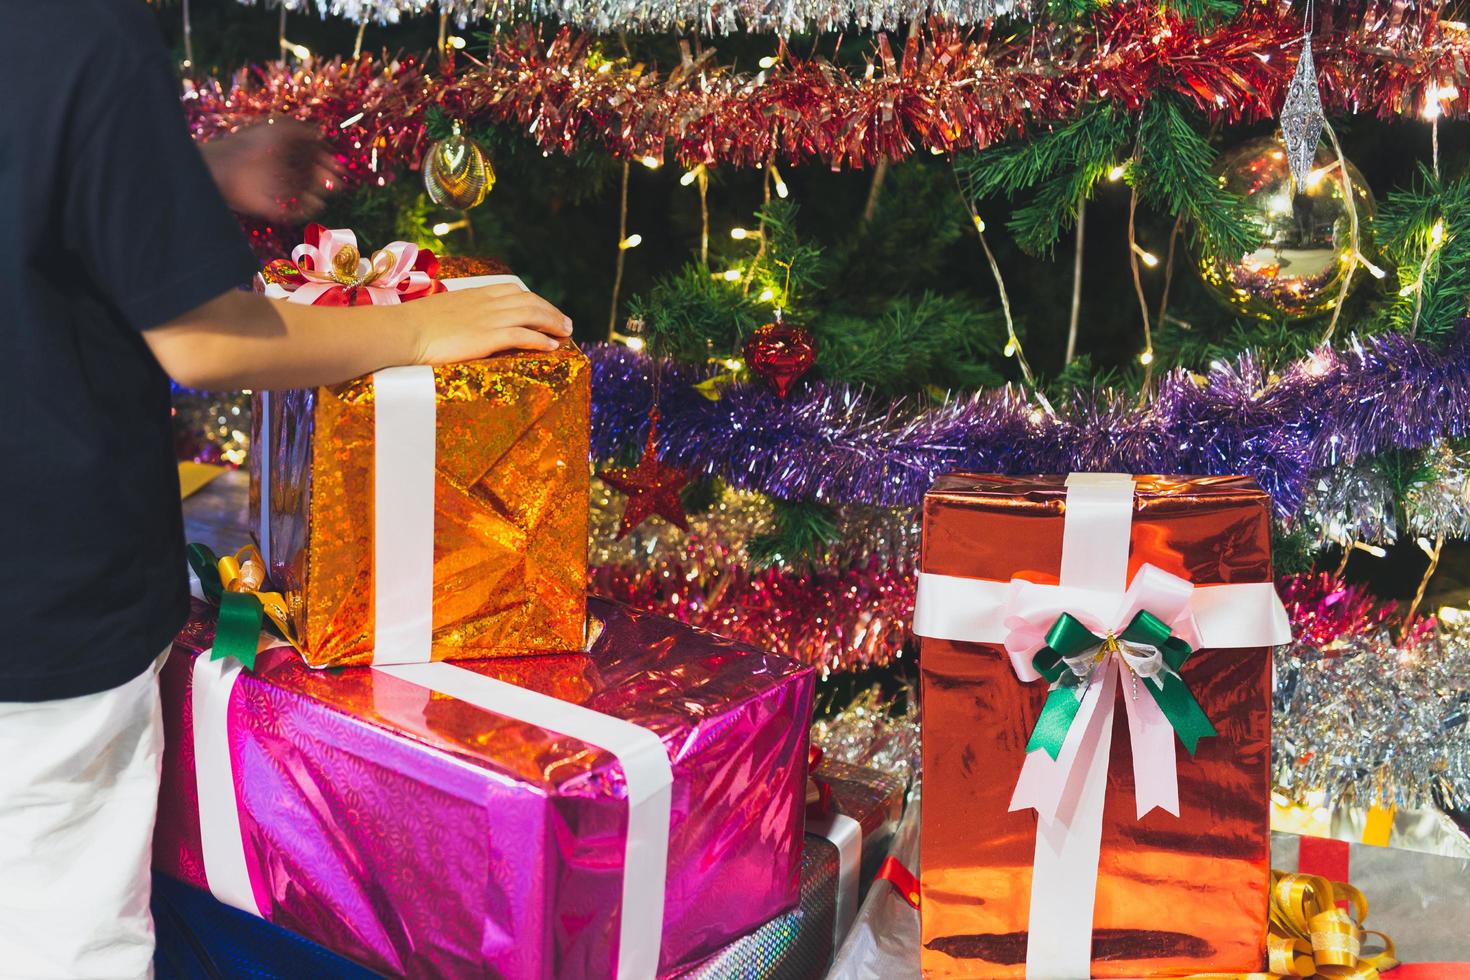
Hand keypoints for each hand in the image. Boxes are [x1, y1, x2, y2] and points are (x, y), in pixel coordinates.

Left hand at [199, 120, 341, 220]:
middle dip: (328, 179)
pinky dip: (307, 211)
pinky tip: (314, 204)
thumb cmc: (253, 144)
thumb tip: (323, 133)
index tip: (339, 166)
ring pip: (309, 195)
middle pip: (315, 177)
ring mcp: (280, 190)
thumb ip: (303, 129)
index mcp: (287, 152)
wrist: (227, 167)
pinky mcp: (274, 208)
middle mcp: (284, 171)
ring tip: (326, 193)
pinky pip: (296, 213)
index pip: (314, 158)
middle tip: (338, 182)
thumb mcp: (281, 128)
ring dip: (321, 195)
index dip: (328, 162)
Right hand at [408, 284, 573, 365]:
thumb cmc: (410, 326)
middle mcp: (486, 302)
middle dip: (550, 311)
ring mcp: (488, 318)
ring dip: (553, 323)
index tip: (542, 308)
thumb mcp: (438, 312)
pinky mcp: (488, 337)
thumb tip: (456, 325)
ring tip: (566, 333)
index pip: (512, 290)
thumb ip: (454, 314)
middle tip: (565, 323)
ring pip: (532, 315)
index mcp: (473, 294)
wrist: (401, 332)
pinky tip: (552, 346)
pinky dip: (542, 339)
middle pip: (528, 301)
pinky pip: (524, 335)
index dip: (532, 299)